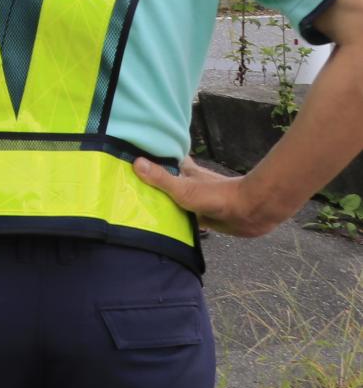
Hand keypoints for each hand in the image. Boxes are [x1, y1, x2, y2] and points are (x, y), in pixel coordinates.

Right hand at [133, 156, 276, 236]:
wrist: (251, 212)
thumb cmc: (219, 196)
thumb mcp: (184, 188)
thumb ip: (161, 178)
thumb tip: (136, 162)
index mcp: (187, 172)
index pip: (167, 161)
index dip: (154, 160)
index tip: (137, 162)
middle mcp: (193, 184)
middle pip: (170, 182)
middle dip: (156, 185)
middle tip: (136, 191)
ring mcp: (200, 201)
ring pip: (178, 200)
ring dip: (167, 204)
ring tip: (146, 210)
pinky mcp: (207, 216)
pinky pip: (187, 217)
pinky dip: (178, 220)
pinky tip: (168, 227)